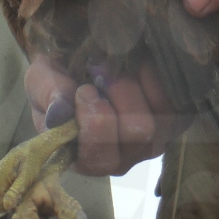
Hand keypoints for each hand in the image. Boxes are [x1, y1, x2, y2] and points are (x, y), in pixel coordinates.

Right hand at [24, 53, 186, 175]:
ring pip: (161, 117)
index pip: (100, 156)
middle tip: (101, 66)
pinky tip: (137, 63)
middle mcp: (123, 158)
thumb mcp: (40, 80)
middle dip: (120, 90)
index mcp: (84, 158)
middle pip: (137, 133)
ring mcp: (153, 142)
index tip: (83, 88)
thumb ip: (47, 94)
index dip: (95, 119)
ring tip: (118, 62)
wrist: (83, 60)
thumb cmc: (60, 77)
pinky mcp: (177, 122)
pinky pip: (178, 102)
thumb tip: (62, 113)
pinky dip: (158, 76)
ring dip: (139, 80)